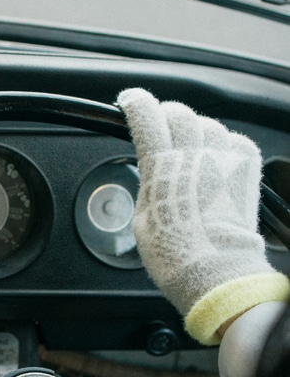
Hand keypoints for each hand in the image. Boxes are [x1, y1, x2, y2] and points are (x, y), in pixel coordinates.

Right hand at [117, 88, 288, 343]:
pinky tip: (217, 159)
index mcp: (161, 168)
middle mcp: (193, 158)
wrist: (216, 274)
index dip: (135, 104)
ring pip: (209, 123)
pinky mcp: (246, 172)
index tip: (130, 102)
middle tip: (161, 128)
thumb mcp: (142, 217)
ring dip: (196, 129)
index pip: (146, 118)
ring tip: (191, 147)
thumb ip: (148, 185)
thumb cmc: (174, 254)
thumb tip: (152, 174)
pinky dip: (226, 145)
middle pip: (179, 113)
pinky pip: (238, 141)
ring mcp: (223, 162)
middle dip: (166, 115)